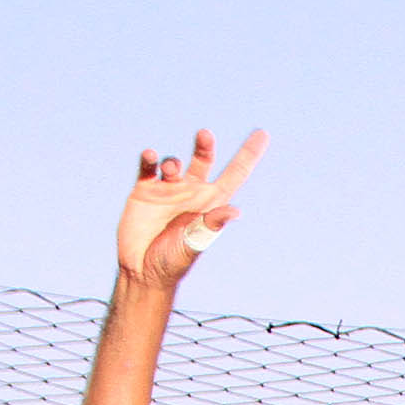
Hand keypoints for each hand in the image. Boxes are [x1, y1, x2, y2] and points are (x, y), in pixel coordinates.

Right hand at [118, 130, 264, 288]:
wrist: (142, 270)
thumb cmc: (173, 261)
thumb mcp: (195, 242)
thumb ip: (211, 224)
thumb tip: (234, 211)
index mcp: (211, 204)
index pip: (234, 174)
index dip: (248, 155)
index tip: (263, 134)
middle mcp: (191, 192)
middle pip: (203, 160)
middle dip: (205, 146)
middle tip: (205, 135)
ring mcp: (168, 189)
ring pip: (174, 163)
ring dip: (173, 162)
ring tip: (171, 171)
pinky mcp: (145, 189)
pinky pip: (148, 166)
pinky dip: (150, 158)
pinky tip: (152, 157)